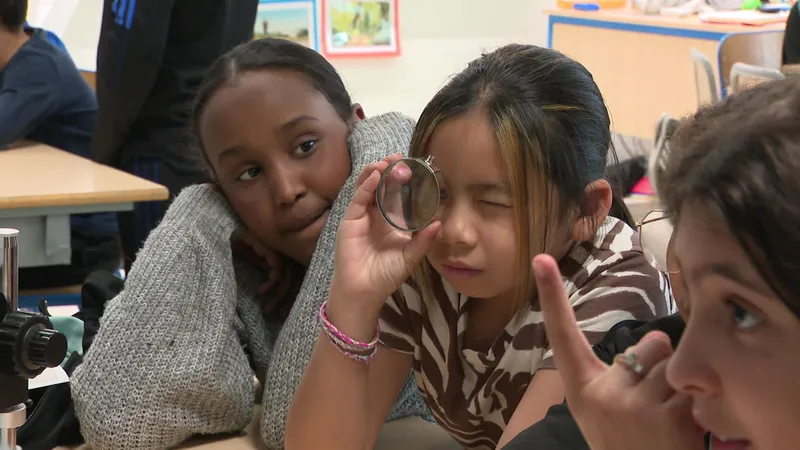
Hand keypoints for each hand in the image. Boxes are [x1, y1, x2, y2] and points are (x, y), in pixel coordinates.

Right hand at [232, 231, 301, 316]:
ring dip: (277, 297)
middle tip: (277, 315)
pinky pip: (277, 272)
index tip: (282, 313)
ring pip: (288, 280)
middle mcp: (287, 253)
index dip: (291, 297)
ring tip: (266, 309)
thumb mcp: (255, 263)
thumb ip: (266, 274)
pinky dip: (270, 284)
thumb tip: (274, 294)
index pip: (297, 280)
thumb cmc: (241, 245)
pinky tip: (259, 292)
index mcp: (286, 256)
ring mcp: (281, 251)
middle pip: (296, 281)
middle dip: (287, 301)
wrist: (228, 229)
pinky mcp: (272, 249)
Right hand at [330, 154, 440, 314]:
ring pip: (368, 187)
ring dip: (377, 172)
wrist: (364, 291)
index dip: (405, 181)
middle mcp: (377, 215)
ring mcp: (363, 216)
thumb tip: (439, 223)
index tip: (416, 167)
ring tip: (387, 163)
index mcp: (392, 221)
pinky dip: (366, 186)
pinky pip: (358, 199)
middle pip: (383, 185)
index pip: (399, 194)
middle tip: (401, 159)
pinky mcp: (350, 220)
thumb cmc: (386, 276)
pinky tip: (375, 176)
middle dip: (391, 170)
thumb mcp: (410, 257)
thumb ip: (423, 240)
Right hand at [532, 254, 704, 449]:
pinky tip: (685, 431)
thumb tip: (661, 341)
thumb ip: (623, 374)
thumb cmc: (625, 444)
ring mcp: (635, 408)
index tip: (540, 258)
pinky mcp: (669, 420)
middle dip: (662, 366)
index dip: (551, 296)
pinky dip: (699, 407)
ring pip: (678, 365)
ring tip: (671, 420)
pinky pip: (696, 388)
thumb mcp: (605, 410)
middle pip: (651, 345)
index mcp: (583, 390)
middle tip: (655, 405)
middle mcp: (604, 396)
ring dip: (682, 387)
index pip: (563, 335)